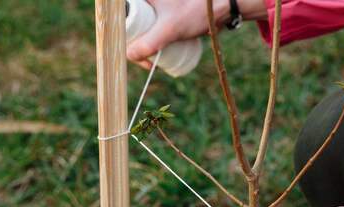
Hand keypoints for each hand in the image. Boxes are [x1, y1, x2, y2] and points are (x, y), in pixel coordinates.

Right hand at [127, 0, 267, 68]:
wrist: (220, 8)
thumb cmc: (195, 12)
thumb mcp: (170, 29)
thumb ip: (149, 42)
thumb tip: (129, 55)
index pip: (123, 16)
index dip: (123, 37)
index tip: (136, 55)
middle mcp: (146, 0)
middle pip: (131, 25)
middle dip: (135, 46)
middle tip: (150, 63)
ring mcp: (155, 6)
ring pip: (142, 29)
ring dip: (144, 46)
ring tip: (155, 62)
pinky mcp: (165, 14)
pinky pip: (152, 29)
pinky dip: (152, 42)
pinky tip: (156, 55)